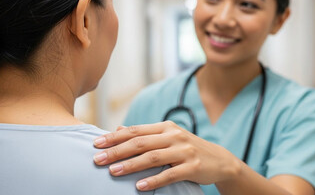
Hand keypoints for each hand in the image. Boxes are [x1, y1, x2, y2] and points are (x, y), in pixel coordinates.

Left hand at [93, 121, 241, 190]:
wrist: (218, 159)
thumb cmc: (186, 148)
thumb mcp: (167, 136)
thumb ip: (144, 133)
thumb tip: (118, 129)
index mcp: (165, 127)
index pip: (135, 130)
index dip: (114, 137)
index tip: (96, 144)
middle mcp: (174, 136)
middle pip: (140, 142)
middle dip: (117, 151)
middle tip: (97, 159)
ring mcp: (184, 151)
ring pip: (152, 157)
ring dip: (131, 165)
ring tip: (112, 172)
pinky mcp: (192, 167)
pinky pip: (170, 175)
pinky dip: (153, 180)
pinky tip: (138, 186)